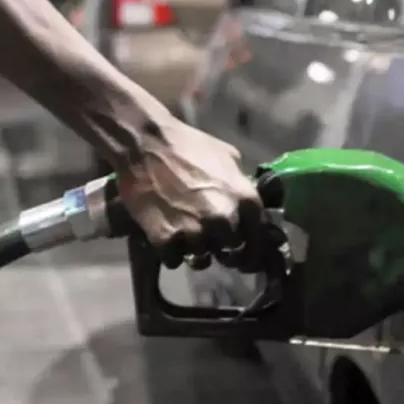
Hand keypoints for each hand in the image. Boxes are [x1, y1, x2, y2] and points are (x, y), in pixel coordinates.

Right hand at [115, 121, 264, 270]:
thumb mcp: (227, 157)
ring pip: (201, 259)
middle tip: (208, 236)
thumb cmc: (188, 144)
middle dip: (220, 246)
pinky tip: (165, 237)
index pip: (258, 239)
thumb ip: (240, 186)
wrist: (144, 142)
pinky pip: (173, 260)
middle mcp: (225, 221)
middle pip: (229, 251)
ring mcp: (195, 233)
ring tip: (184, 236)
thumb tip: (245, 204)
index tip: (243, 251)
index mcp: (245, 200)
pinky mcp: (166, 240)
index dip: (251, 247)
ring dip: (194, 251)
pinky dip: (170, 253)